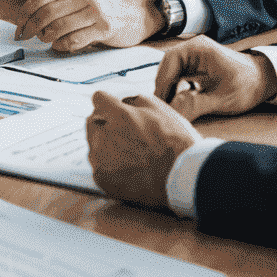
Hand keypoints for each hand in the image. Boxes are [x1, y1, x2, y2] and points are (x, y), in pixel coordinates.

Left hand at [16, 0, 163, 50]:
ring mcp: (96, 11)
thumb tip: (32, 17)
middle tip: (24, 36)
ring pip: (59, 27)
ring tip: (45, 40)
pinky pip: (75, 40)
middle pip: (47, 12)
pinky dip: (62, 46)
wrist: (139, 12)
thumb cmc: (108, 6)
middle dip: (30, 27)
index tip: (18, 24)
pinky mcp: (104, 28)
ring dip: (46, 37)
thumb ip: (63, 1)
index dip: (25, 12)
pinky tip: (60, 46)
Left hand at [86, 90, 202, 208]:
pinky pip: (97, 166)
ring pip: (93, 144)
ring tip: (129, 154)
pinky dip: (108, 166)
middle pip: (92, 121)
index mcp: (118, 114)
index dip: (108, 104)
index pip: (99, 98)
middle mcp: (105, 133)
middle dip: (104, 123)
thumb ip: (136, 100)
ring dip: (105, 144)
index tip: (114, 110)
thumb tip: (123, 100)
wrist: (183, 178)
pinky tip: (126, 169)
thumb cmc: (177, 143)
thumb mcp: (161, 110)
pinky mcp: (102, 178)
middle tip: (124, 134)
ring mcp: (101, 157)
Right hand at [154, 36, 276, 118]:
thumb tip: (172, 111)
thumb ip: (196, 104)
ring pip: (171, 74)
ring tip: (170, 110)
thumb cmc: (248, 86)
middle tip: (164, 111)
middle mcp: (192, 49)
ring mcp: (193, 57)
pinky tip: (179, 105)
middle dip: (164, 89)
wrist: (266, 80)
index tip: (161, 105)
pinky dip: (177, 91)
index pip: (169, 62)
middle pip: (167, 68)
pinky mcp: (195, 67)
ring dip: (170, 91)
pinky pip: (179, 77)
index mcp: (198, 48)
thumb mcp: (223, 99)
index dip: (162, 84)